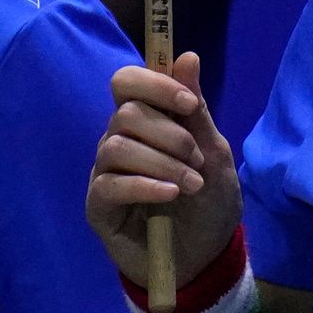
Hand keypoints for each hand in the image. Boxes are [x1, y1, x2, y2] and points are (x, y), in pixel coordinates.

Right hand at [90, 54, 241, 283]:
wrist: (204, 256)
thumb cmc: (208, 203)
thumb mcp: (214, 154)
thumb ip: (196, 111)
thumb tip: (187, 57)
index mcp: (147, 123)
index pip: (127, 83)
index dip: (154, 85)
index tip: (189, 105)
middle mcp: (119, 141)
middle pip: (125, 114)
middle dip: (171, 134)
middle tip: (198, 159)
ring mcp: (105, 173)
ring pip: (115, 146)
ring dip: (162, 162)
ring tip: (191, 184)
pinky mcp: (98, 204)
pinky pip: (108, 184)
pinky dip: (144, 185)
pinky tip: (170, 194)